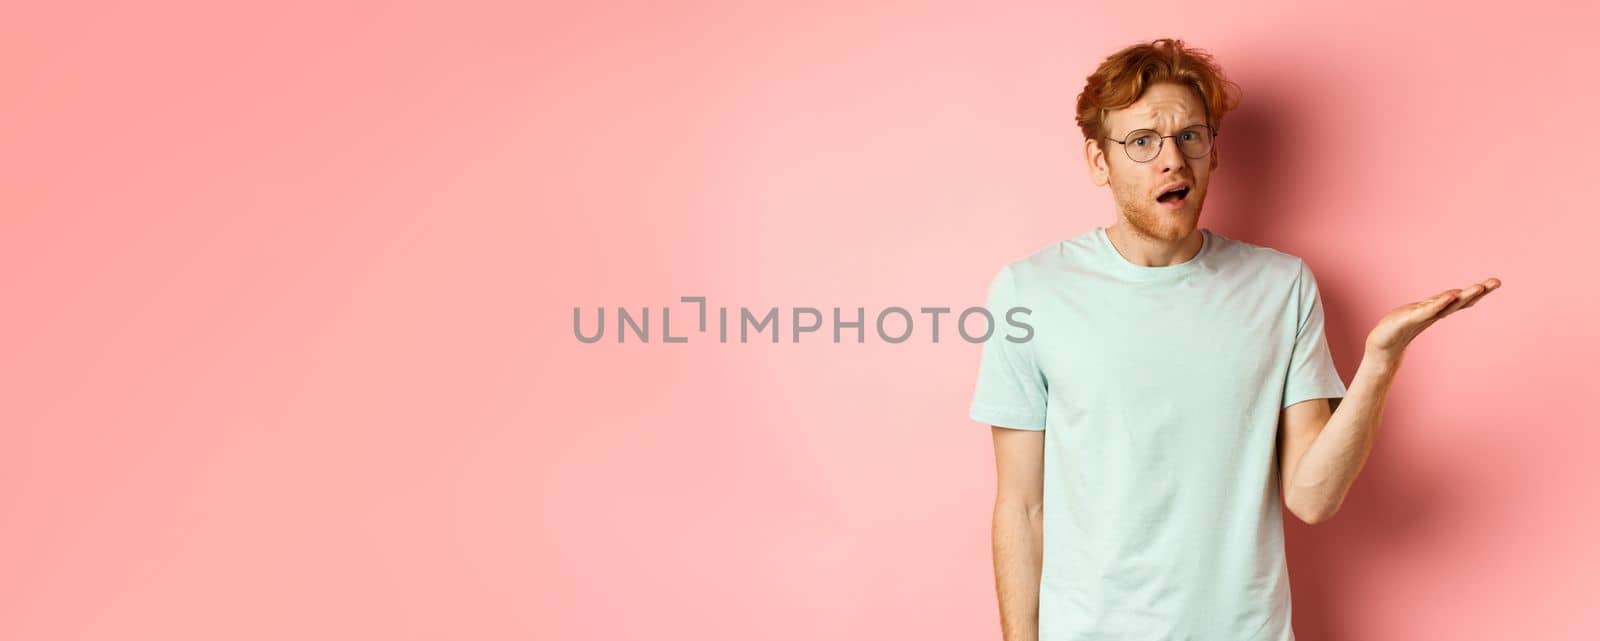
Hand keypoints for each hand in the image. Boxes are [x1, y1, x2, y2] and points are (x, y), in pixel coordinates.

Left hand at [1365, 277, 1501, 359]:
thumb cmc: (1398, 329)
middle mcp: (1433, 313)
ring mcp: (1422, 316)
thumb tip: (1448, 297)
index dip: (1477, 292)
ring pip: (1447, 305)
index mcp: (1436, 310)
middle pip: (1459, 301)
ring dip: (1463, 296)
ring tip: (1479, 287)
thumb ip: (1433, 306)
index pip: (1460, 299)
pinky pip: (1428, 311)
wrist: (1381, 346)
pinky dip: (1440, 304)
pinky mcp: (1409, 320)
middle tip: (1496, 282)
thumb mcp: (1417, 313)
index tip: (1495, 282)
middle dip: (1477, 291)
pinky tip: (1451, 295)